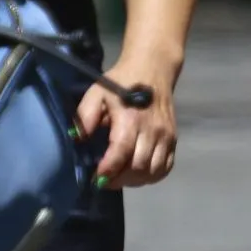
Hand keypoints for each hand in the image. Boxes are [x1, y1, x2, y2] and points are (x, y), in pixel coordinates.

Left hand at [77, 56, 178, 189]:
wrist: (152, 69)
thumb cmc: (121, 82)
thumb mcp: (97, 92)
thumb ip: (85, 116)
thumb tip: (77, 139)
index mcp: (130, 119)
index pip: (120, 154)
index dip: (107, 171)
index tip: (95, 179)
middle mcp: (152, 130)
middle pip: (138, 168)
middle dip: (119, 179)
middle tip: (105, 180)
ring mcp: (166, 136)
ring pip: (153, 172)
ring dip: (135, 181)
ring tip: (120, 177)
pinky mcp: (173, 138)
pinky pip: (166, 167)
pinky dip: (152, 176)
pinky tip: (138, 174)